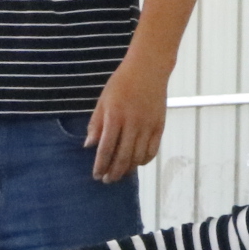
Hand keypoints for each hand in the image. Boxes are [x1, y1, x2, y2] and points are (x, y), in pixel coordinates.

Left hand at [84, 60, 169, 182]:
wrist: (148, 69)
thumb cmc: (122, 83)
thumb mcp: (103, 100)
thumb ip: (96, 124)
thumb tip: (89, 146)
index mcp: (115, 117)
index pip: (106, 148)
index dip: (101, 165)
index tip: (96, 175)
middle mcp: (132, 123)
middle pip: (123, 157)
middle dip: (113, 172)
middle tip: (107, 180)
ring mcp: (148, 126)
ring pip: (138, 157)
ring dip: (128, 169)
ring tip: (120, 174)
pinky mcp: (160, 126)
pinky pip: (152, 150)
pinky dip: (144, 160)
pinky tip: (136, 163)